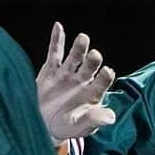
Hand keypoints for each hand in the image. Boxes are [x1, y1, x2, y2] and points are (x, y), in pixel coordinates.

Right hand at [36, 21, 115, 143]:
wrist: (43, 125)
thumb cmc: (66, 127)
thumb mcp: (80, 127)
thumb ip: (94, 120)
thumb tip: (111, 117)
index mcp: (93, 93)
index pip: (102, 83)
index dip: (105, 77)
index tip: (107, 72)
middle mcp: (83, 80)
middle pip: (89, 67)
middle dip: (92, 60)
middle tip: (95, 55)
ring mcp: (67, 74)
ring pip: (74, 58)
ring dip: (79, 48)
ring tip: (83, 38)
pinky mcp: (52, 70)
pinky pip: (55, 53)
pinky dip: (56, 40)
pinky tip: (58, 27)